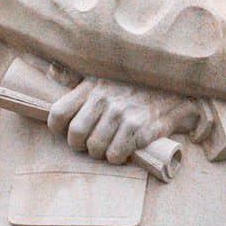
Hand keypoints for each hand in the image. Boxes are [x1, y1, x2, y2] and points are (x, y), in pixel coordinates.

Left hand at [48, 77, 212, 163]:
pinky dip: (118, 157)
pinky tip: (124, 149)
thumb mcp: (104, 73)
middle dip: (80, 146)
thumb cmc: (136, 84)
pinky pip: (116, 154)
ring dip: (100, 153)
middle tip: (90, 144)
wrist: (176, 90)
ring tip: (108, 147)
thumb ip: (76, 75)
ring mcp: (122, 114)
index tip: (66, 133)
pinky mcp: (139, 128)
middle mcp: (104, 99)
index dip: (58, 129)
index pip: (58, 113)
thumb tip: (49, 69)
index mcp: (91, 86)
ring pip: (95, 148)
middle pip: (75, 135)